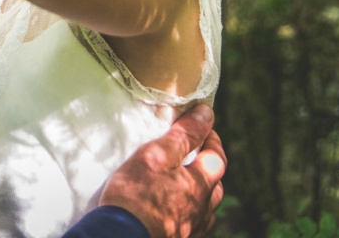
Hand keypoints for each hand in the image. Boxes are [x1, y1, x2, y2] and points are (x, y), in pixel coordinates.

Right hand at [99, 104, 225, 237]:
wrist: (122, 237)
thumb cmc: (136, 194)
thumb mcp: (156, 156)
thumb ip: (183, 135)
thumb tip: (206, 113)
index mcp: (199, 185)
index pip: (216, 157)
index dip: (212, 139)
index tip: (205, 126)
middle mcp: (201, 209)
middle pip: (215, 185)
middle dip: (209, 167)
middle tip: (196, 154)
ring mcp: (192, 228)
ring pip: (206, 207)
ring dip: (201, 191)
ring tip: (185, 182)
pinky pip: (192, 223)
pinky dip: (189, 210)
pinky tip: (174, 208)